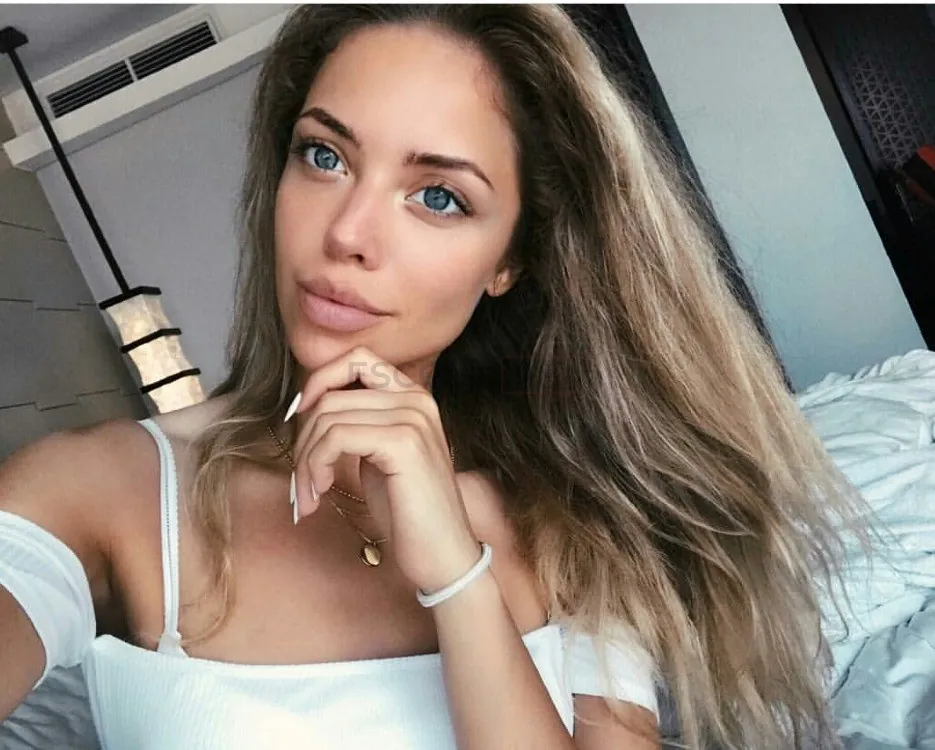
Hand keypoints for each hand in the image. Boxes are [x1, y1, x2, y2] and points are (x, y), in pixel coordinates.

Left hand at [288, 346, 482, 592]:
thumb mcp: (379, 457)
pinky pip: (336, 437)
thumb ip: (358, 425)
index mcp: (413, 397)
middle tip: (302, 481)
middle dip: (303, 440)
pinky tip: (320, 494)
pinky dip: (316, 467)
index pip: (356, 358)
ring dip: (305, 461)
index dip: (319, 381)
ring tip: (308, 495)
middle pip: (332, 395)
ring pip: (328, 417)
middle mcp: (416, 399)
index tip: (299, 418)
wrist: (443, 555)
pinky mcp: (403, 442)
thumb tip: (308, 410)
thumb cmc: (408, 512)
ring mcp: (412, 418)